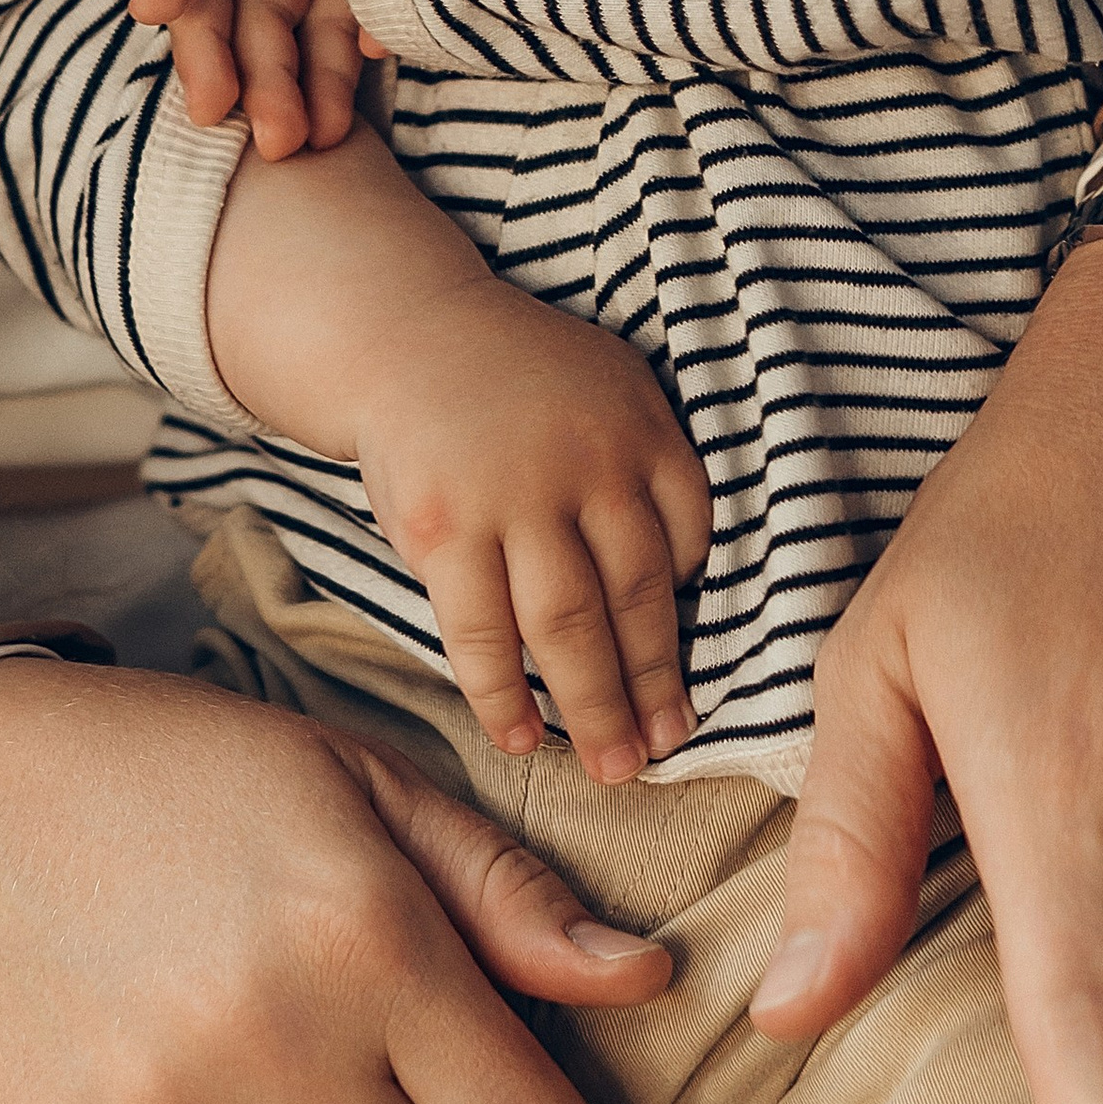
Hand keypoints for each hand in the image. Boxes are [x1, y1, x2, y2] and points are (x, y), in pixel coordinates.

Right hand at [353, 271, 712, 783]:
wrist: (407, 336)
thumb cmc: (519, 378)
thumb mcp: (611, 387)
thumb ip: (650, 469)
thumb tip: (692, 578)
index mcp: (638, 430)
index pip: (689, 540)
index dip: (692, 621)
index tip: (695, 686)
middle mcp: (583, 464)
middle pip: (634, 596)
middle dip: (653, 687)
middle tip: (663, 752)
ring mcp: (510, 498)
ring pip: (566, 624)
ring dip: (594, 706)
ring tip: (613, 767)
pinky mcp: (442, 528)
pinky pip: (480, 630)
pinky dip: (502, 693)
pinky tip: (522, 737)